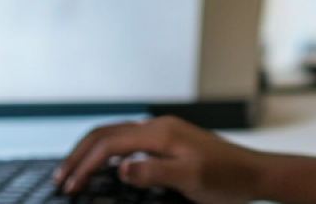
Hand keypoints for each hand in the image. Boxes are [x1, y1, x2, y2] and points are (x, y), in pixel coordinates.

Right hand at [55, 116, 265, 203]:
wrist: (255, 174)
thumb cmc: (228, 179)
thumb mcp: (191, 180)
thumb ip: (154, 173)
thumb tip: (121, 167)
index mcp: (162, 133)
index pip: (109, 144)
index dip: (85, 165)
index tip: (69, 187)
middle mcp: (160, 127)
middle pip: (106, 133)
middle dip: (79, 154)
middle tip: (59, 178)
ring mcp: (164, 132)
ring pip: (115, 134)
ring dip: (91, 151)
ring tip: (73, 171)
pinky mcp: (169, 141)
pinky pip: (128, 141)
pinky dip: (107, 151)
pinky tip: (103, 167)